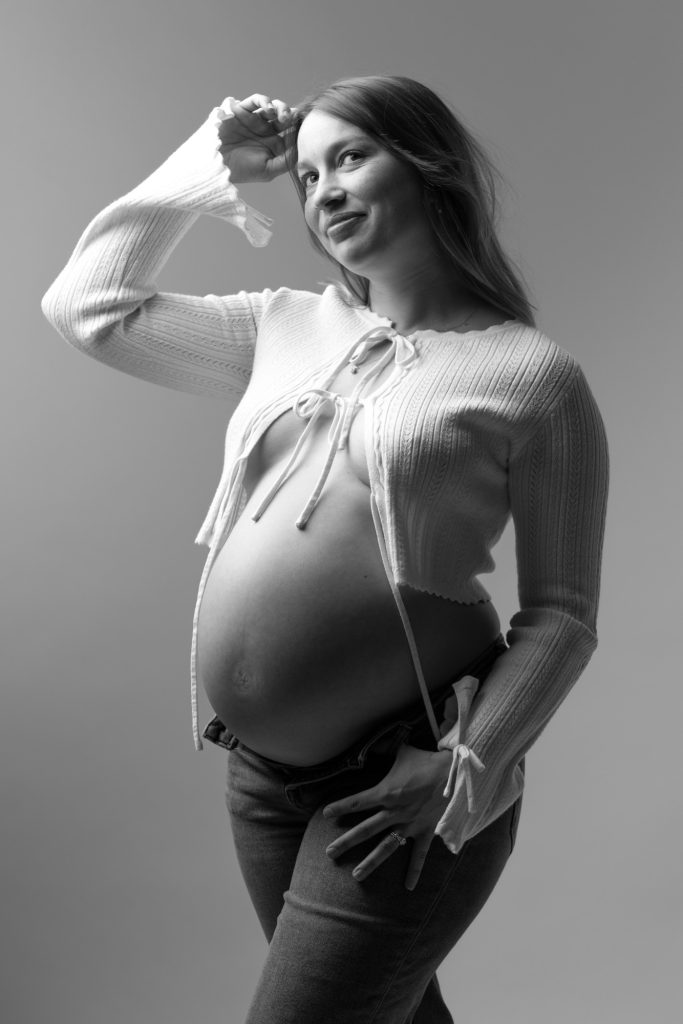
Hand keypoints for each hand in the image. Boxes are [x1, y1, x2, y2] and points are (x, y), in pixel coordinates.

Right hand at [217, 93, 296, 183]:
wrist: (216, 165)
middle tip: (293, 118)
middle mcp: (266, 131)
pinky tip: (268, 109)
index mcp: (274, 145)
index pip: (291, 132)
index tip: (306, 126)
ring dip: (280, 107)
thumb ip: (287, 159)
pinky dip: (264, 101)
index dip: (299, 127)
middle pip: (284, 117)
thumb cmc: (242, 171)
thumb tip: (302, 146)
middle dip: (291, 116)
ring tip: (281, 116)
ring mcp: (255, 120)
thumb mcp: (269, 170)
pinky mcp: (242, 111)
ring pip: (272, 107)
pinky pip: (256, 101)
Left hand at [322, 743, 453, 890]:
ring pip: (386, 847)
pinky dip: (414, 871)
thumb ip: (384, 748)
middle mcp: (394, 812)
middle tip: (329, 853)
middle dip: (346, 842)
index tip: (325, 814)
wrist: (454, 773)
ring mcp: (409, 825)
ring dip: (371, 862)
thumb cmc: (426, 761)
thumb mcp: (403, 751)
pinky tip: (408, 887)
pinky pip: (418, 855)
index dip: (340, 807)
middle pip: (365, 830)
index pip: (357, 802)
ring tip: (356, 875)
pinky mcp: (425, 832)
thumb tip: (370, 742)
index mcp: (386, 793)